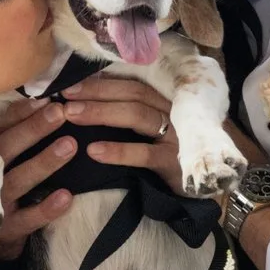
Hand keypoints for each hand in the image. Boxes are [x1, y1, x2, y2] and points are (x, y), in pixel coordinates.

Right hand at [0, 94, 75, 250]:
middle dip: (33, 130)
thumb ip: (12, 137)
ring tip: (70, 145)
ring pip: (18, 181)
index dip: (20, 113)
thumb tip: (45, 104)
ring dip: (44, 163)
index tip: (47, 100)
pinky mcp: (6, 230)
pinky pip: (28, 219)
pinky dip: (46, 209)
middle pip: (6, 149)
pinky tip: (67, 197)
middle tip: (61, 113)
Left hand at [55, 68, 185, 195]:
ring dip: (101, 112)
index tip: (70, 83)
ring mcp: (176, 137)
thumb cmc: (171, 157)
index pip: (131, 83)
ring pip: (137, 115)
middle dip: (97, 92)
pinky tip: (93, 151)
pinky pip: (144, 154)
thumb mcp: (155, 132)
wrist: (205, 188)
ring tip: (72, 115)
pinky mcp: (174, 163)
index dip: (101, 81)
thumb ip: (131, 116)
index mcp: (164, 102)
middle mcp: (172, 113)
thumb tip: (88, 103)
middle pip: (133, 93)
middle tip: (65, 96)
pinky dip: (118, 151)